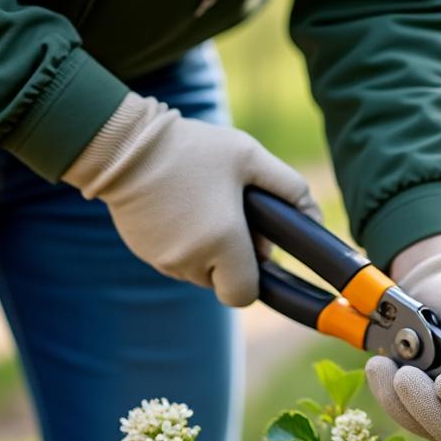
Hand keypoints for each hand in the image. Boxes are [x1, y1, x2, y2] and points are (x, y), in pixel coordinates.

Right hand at [63, 93, 320, 305]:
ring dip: (207, 253)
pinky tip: (180, 209)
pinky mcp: (143, 253)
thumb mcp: (249, 156)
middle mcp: (191, 260)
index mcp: (222, 241)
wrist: (123, 145)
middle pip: (223, 284)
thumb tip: (317, 219)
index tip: (253, 247)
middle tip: (229, 217)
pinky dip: (183, 245)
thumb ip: (291, 188)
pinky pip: (175, 262)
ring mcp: (163, 260)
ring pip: (199, 275)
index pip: (245, 295)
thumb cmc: (193, 149)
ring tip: (202, 207)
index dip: (254, 277)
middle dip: (232, 261)